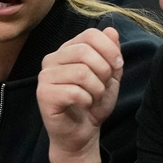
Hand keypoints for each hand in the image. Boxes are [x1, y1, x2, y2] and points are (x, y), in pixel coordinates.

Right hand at [37, 26, 122, 162]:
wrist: (82, 133)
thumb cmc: (93, 103)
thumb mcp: (110, 76)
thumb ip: (111, 53)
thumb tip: (111, 30)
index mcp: (67, 50)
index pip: (90, 34)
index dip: (109, 49)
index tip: (117, 65)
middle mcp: (52, 59)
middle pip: (86, 51)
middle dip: (104, 71)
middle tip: (103, 87)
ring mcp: (45, 76)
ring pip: (82, 72)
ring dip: (97, 89)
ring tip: (94, 97)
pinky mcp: (44, 94)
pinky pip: (74, 91)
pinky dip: (87, 100)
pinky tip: (84, 105)